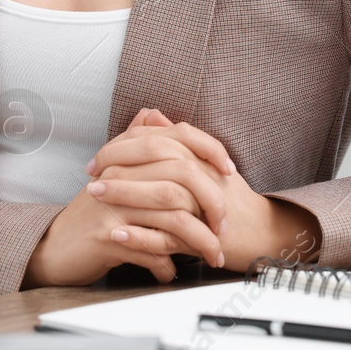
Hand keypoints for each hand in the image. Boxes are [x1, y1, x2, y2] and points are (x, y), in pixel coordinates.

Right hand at [21, 110, 229, 287]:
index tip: (230, 173)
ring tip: (212, 256)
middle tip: (224, 227)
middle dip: (213, 204)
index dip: (210, 150)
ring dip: (200, 242)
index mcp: (126, 154)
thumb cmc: (95, 213)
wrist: (56, 247)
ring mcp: (114, 205)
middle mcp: (120, 173)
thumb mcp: (115, 175)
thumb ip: (137, 145)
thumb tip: (154, 113)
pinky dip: (167, 265)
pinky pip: (152, 249)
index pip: (177, 137)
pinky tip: (172, 272)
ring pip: (174, 217)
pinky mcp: (107, 235)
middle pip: (183, 177)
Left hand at [87, 109, 322, 269]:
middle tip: (89, 175)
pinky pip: (167, 232)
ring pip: (158, 191)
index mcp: (197, 153)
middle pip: (153, 156)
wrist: (261, 232)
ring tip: (95, 197)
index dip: (120, 146)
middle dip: (114, 163)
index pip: (153, 139)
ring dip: (123, 194)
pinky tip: (115, 234)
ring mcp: (203, 201)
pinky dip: (139, 234)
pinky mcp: (203, 233)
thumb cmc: (229, 198)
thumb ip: (175, 140)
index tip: (97, 159)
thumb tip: (150, 115)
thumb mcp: (201, 164)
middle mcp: (201, 170)